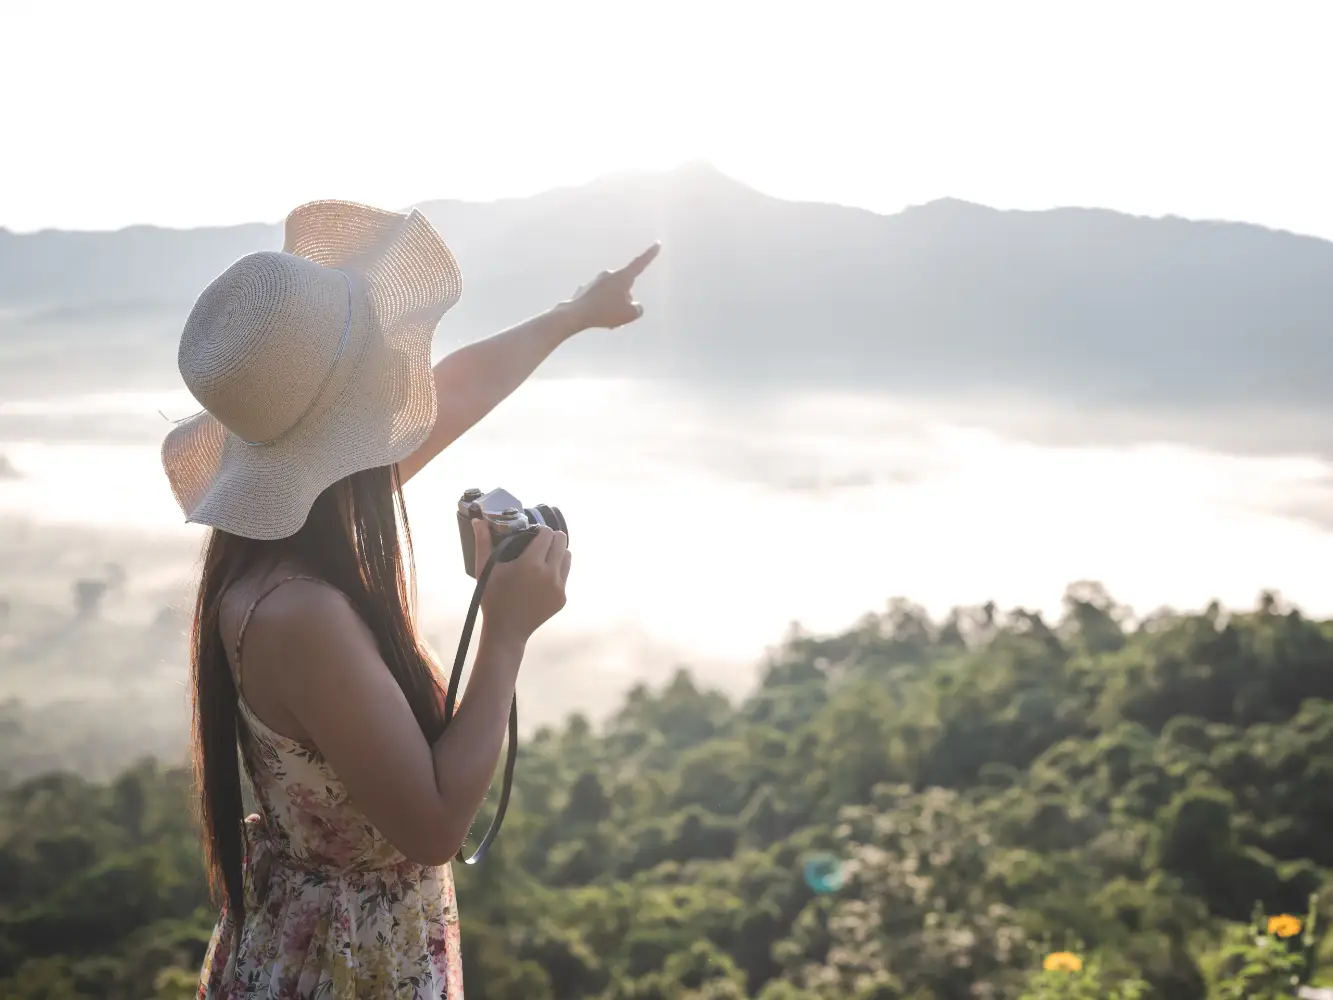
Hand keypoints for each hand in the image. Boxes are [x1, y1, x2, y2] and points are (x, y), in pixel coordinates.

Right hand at [471, 518, 570, 642]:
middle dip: (551, 538)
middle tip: (538, 543)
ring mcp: (559, 587)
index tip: (531, 535)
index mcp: (531, 564)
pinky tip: (541, 578)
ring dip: (557, 553)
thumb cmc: (493, 598)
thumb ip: (483, 541)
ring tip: (542, 558)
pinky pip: (565, 576)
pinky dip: (556, 571)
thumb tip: (478, 520)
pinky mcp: (563, 598)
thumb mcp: (485, 569)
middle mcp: (550, 574)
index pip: (547, 533)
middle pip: (562, 541)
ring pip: (568, 556)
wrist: (506, 631)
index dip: (539, 530)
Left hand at [562, 243, 660, 329]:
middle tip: (618, 315)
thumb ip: (638, 308)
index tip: (657, 243)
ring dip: (613, 307)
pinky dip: (600, 309)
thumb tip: (634, 306)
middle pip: (625, 288)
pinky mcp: (585, 290)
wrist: (576, 314)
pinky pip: (599, 300)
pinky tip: (594, 316)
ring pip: (612, 295)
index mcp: (622, 277)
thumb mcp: (630, 314)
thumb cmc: (605, 312)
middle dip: (625, 301)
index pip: (640, 263)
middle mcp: (608, 274)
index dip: (650, 254)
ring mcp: (595, 281)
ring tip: (606, 319)